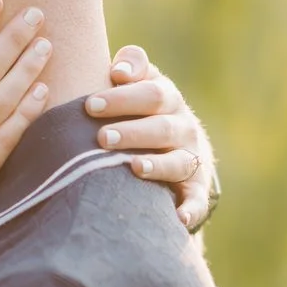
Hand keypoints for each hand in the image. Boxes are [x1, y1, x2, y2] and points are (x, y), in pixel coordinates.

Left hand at [85, 47, 218, 230]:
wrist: (181, 148)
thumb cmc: (144, 112)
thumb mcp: (142, 83)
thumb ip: (132, 67)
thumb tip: (119, 69)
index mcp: (168, 100)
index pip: (150, 93)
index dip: (122, 98)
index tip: (90, 104)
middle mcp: (183, 127)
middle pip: (161, 127)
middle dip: (132, 132)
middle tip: (102, 138)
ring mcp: (191, 158)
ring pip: (177, 162)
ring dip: (157, 165)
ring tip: (134, 167)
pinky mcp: (196, 189)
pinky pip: (196, 201)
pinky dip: (190, 210)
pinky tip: (178, 218)